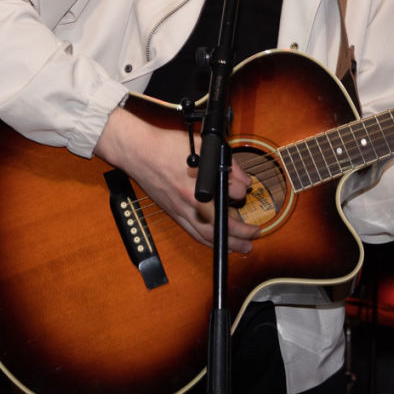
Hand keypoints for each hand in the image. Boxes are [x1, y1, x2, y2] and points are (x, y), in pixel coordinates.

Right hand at [95, 108, 259, 253]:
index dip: (241, 193)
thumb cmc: (167, 146)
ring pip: (206, 236)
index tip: (246, 191)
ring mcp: (180, 212)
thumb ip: (228, 165)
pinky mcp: (173, 213)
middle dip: (240, 235)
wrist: (138, 152)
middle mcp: (189, 204)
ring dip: (227, 244)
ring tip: (242, 247)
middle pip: (219, 228)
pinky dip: (208, 241)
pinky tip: (216, 241)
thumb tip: (244, 181)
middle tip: (254, 235)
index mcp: (198, 187)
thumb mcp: (203, 147)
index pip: (230, 196)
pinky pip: (193, 233)